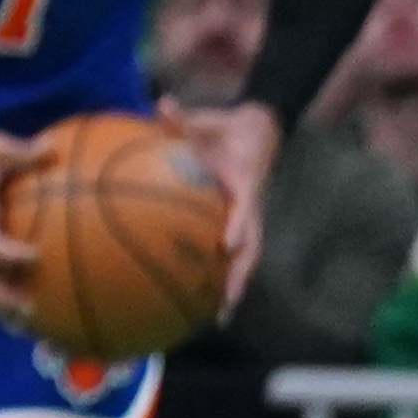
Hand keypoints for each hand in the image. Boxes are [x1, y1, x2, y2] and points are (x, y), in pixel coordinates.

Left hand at [159, 101, 277, 314]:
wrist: (256, 129)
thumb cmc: (226, 126)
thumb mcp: (206, 119)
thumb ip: (182, 116)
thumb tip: (161, 103)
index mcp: (246, 184)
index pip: (245, 208)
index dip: (238, 224)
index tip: (228, 243)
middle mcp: (249, 207)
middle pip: (251, 248)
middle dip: (240, 276)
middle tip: (226, 304)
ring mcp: (247, 218)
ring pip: (246, 258)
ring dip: (234, 284)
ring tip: (218, 315)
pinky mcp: (239, 221)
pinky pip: (230, 251)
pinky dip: (220, 272)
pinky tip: (199, 294)